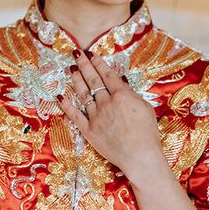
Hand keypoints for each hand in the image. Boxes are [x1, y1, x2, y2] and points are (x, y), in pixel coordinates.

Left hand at [57, 50, 164, 179]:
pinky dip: (67, 106)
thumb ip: (131, 94)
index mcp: (122, 95)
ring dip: (76, 80)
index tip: (91, 54)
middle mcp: (106, 103)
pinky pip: (75, 116)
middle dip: (84, 65)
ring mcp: (96, 116)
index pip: (107, 75)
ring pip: (83, 94)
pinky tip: (60, 97)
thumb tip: (122, 82)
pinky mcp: (89, 131)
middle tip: (76, 53)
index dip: (98, 63)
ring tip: (71, 69)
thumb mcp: (146, 108)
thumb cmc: (147, 133)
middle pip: (93, 80)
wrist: (139, 156)